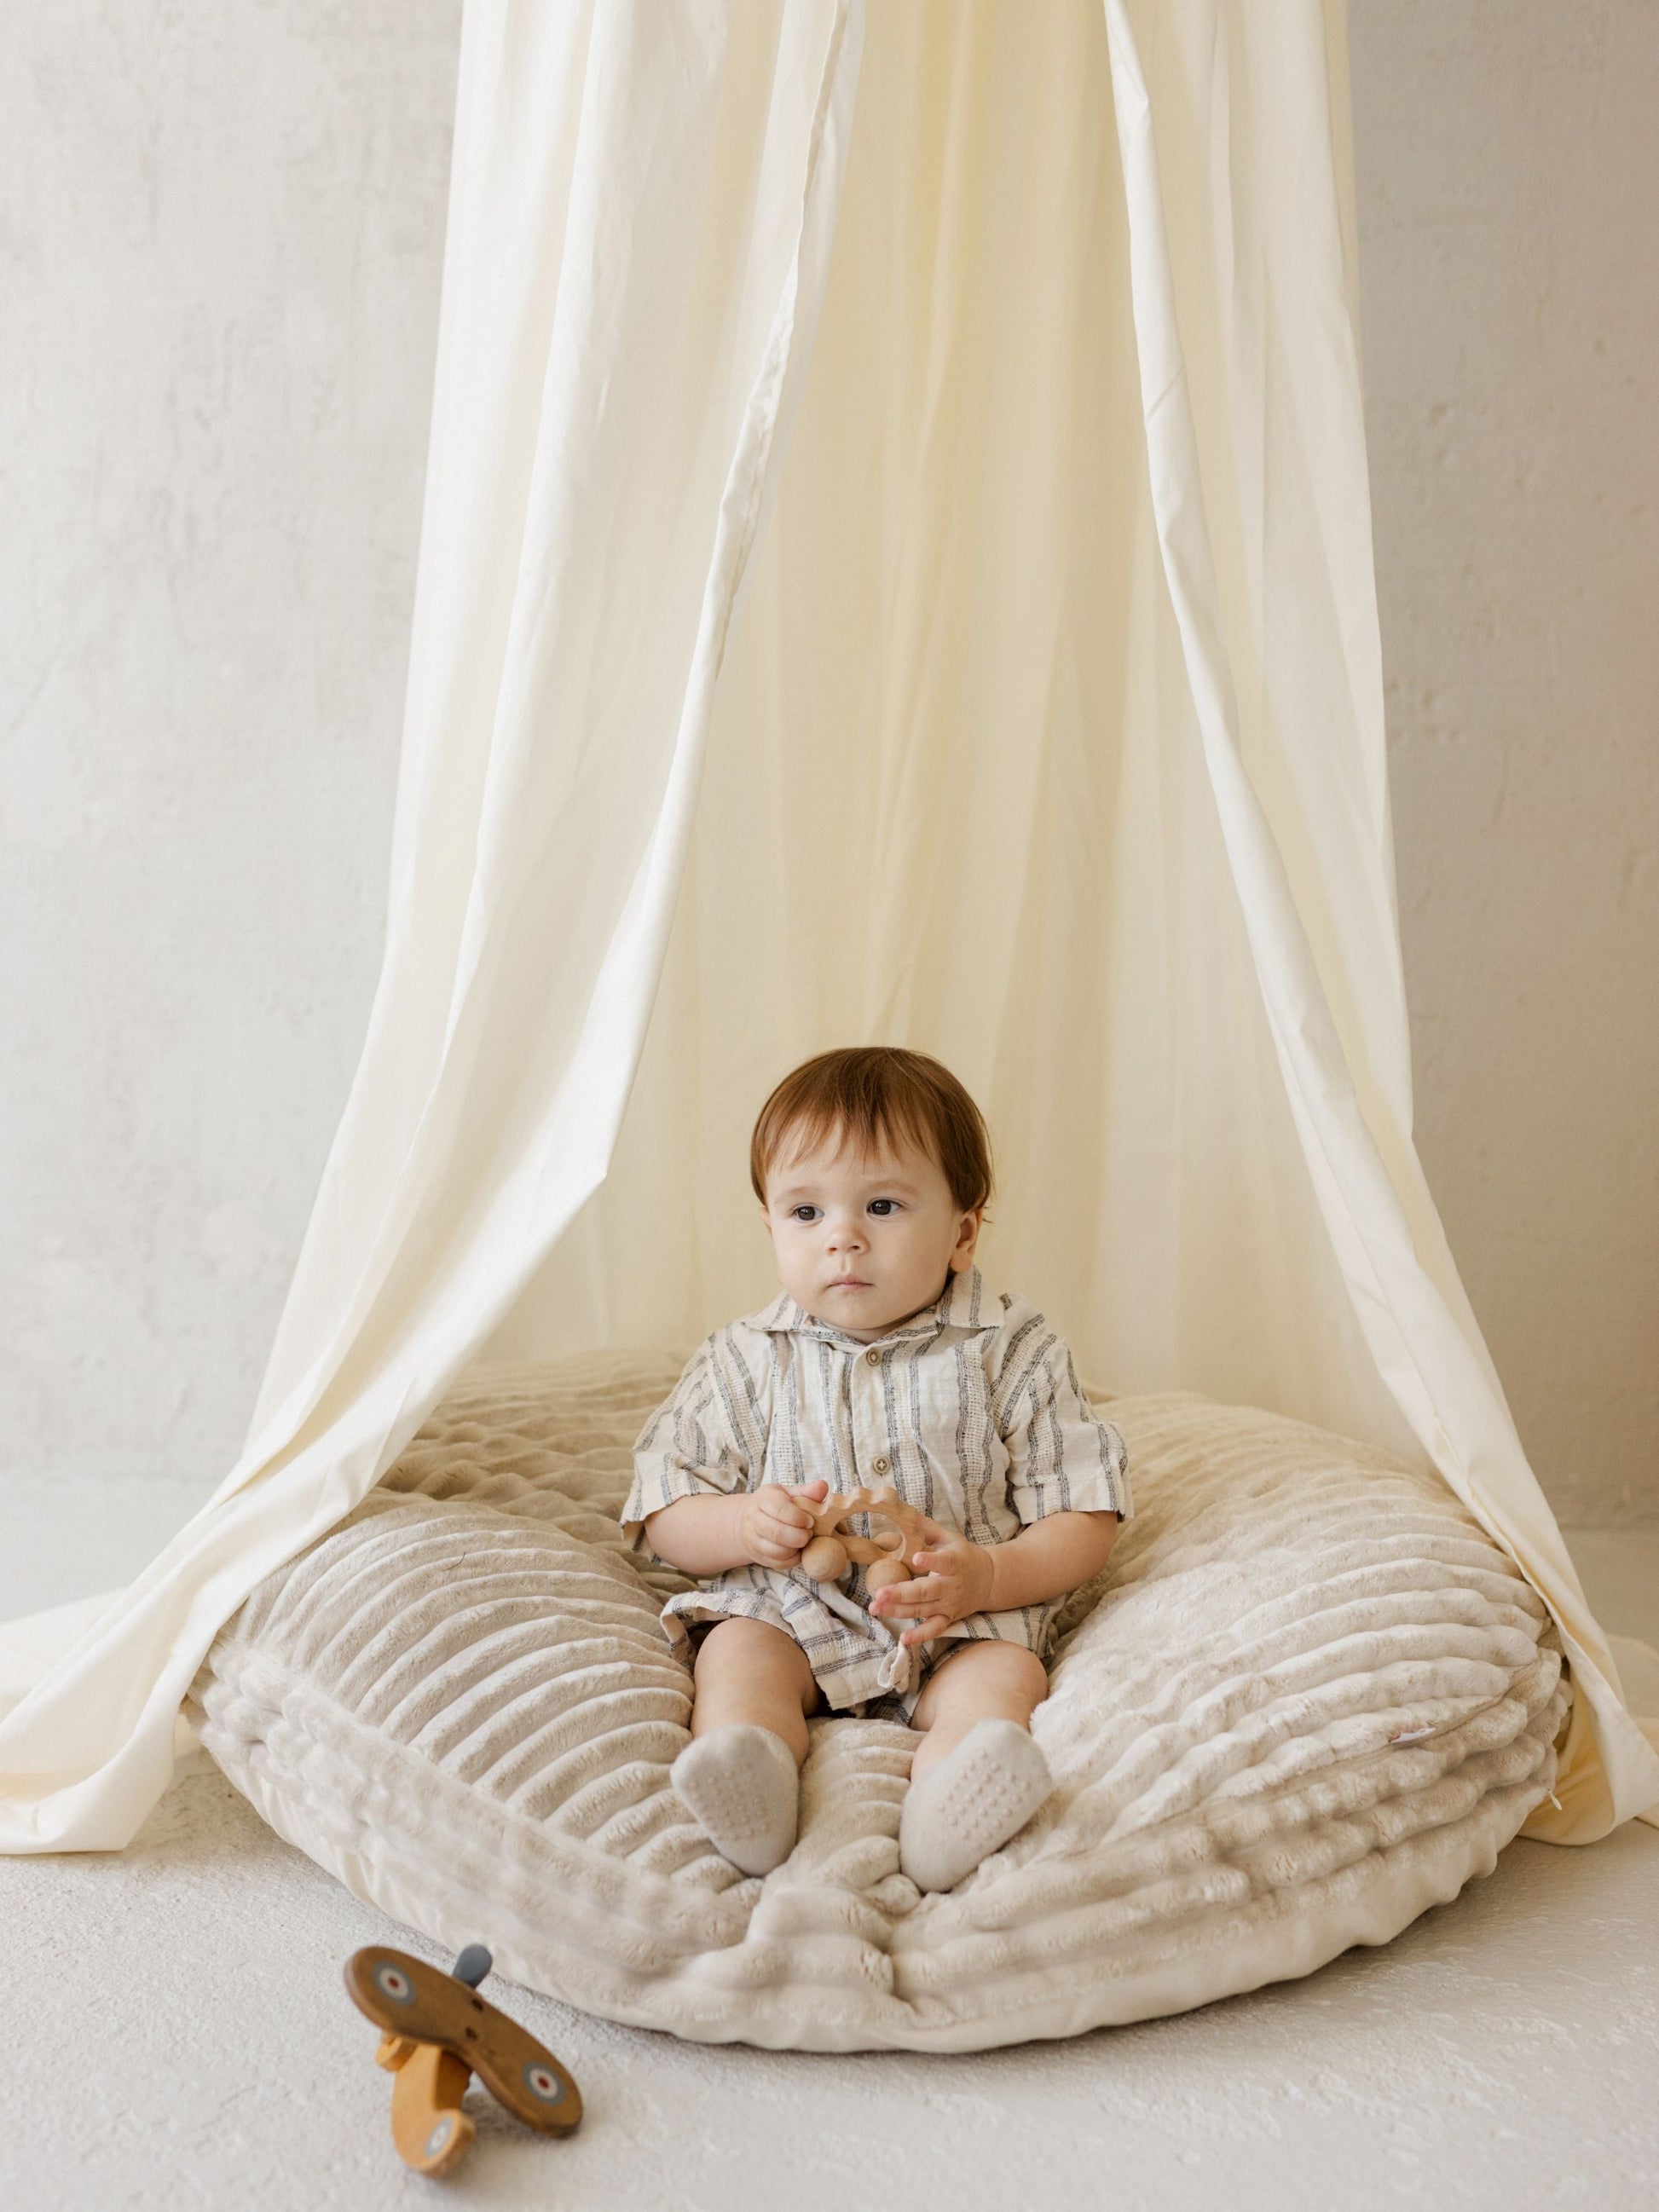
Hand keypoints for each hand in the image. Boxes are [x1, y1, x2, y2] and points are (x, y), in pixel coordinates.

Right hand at [737, 1479, 828, 1569]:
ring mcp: (753, 1540)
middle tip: (809, 1533)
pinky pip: (778, 1563)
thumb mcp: (787, 1493)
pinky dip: (792, 1560)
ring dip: (796, 1549)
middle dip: (799, 1536)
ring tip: (804, 1541)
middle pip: (776, 1532)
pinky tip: (798, 1550)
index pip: (779, 1509)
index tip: (810, 1521)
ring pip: (776, 1551)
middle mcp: (754, 1520)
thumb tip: (823, 1487)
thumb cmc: (774, 1505)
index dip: (798, 1517)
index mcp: (763, 1499)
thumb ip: (806, 1491)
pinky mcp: (758, 1557)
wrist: (747, 1521)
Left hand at [867, 1519, 995, 1645]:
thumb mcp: (949, 1537)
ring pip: (923, 1610)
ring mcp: (950, 1605)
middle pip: (926, 1591)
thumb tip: (902, 1513)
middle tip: (878, 1594)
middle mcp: (952, 1586)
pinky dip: (921, 1636)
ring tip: (876, 1609)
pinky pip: (934, 1629)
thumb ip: (926, 1528)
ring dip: (899, 1611)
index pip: (943, 1561)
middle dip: (901, 1594)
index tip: (916, 1558)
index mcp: (954, 1562)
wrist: (989, 1580)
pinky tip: (904, 1639)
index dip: (931, 1561)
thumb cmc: (963, 1555)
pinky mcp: (949, 1618)